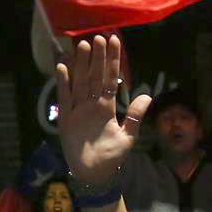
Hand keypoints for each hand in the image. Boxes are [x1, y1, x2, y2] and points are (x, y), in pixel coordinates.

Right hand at [55, 35, 151, 185]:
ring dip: (82, 65)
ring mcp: (78, 110)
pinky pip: (65, 98)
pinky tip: (63, 67)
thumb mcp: (127, 136)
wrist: (95, 174)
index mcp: (107, 106)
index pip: (111, 79)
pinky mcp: (66, 119)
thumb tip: (147, 96)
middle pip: (95, 76)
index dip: (113, 61)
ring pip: (80, 82)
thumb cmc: (112, 156)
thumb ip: (134, 116)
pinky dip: (63, 84)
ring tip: (83, 45)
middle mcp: (92, 104)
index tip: (115, 42)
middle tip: (99, 37)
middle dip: (97, 58)